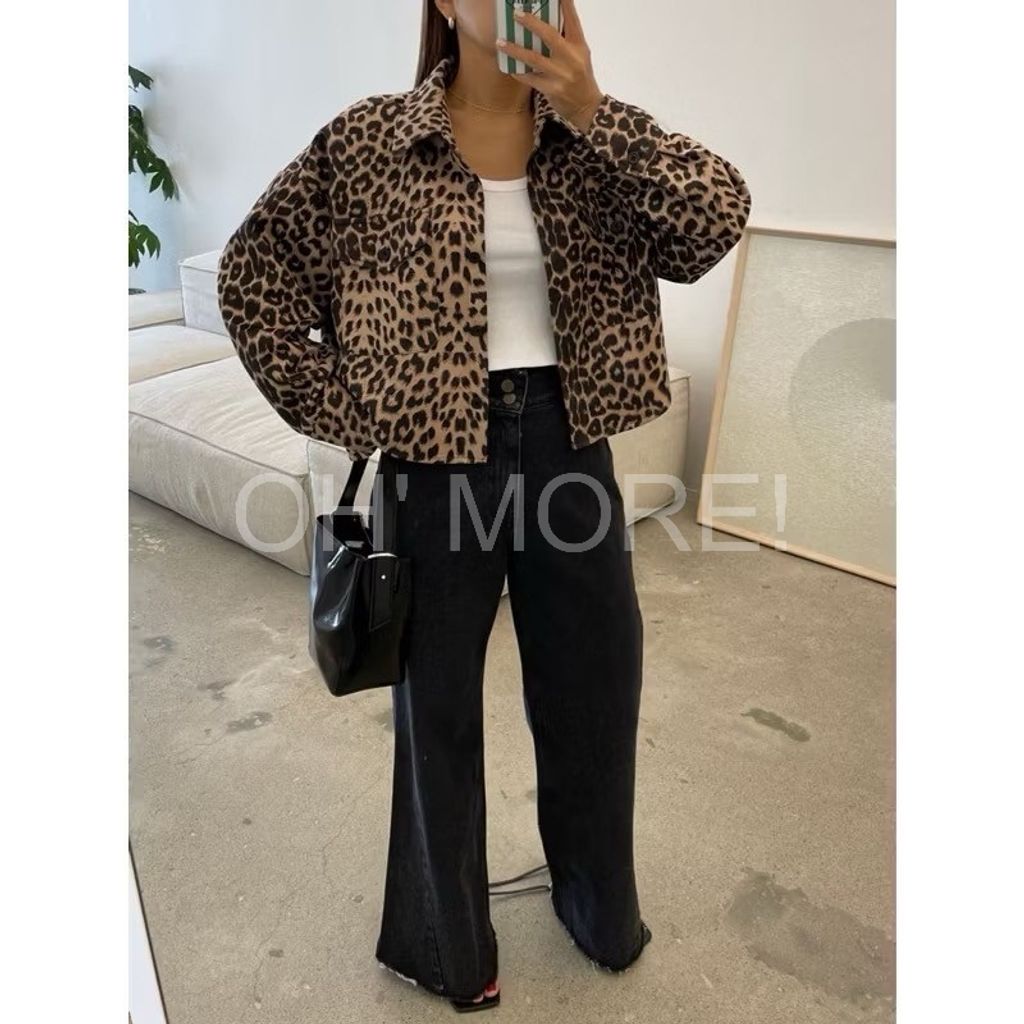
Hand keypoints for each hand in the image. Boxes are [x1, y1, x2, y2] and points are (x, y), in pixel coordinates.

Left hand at [496, 0, 603, 130]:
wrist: (587, 107)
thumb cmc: (580, 76)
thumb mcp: (580, 55)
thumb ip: (566, 39)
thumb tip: (544, 23)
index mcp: (579, 45)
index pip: (572, 19)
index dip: (565, 3)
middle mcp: (571, 57)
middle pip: (550, 35)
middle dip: (531, 23)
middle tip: (516, 14)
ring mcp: (561, 74)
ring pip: (534, 58)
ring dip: (515, 49)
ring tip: (500, 42)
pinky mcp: (552, 89)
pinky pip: (530, 78)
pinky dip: (518, 72)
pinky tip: (510, 68)